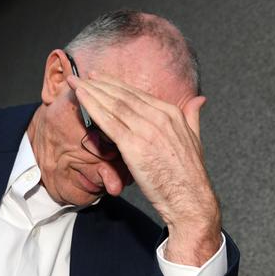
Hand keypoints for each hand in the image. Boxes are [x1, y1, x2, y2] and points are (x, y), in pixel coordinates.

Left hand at [66, 72, 220, 265]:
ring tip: (75, 83)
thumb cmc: (189, 174)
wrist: (190, 199)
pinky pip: (108, 122)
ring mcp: (146, 129)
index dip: (114, 84)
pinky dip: (92, 107)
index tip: (99, 78)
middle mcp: (158, 116)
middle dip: (98, 83)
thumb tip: (199, 99)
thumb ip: (192, 116)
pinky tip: (81, 98)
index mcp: (171, 113)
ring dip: (91, 92)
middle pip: (122, 95)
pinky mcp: (134, 145)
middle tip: (80, 76)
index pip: (136, 94)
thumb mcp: (195, 138)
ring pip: (112, 104)